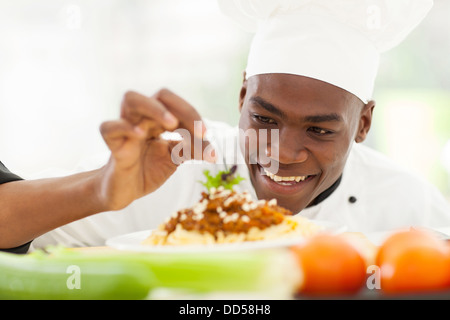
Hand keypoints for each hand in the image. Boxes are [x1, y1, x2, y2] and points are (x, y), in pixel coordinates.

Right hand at [96, 89, 214, 210]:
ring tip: (171, 124)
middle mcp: (142, 118)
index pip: (178, 106)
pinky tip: (140, 135)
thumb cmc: (147, 171)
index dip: (194, 117)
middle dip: (183, 109)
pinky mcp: (113, 145)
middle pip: (160, 96)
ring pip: (131, 99)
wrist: (123, 192)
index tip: (207, 136)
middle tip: (199, 132)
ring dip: (155, 108)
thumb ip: (191, 151)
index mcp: (158, 120)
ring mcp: (126, 129)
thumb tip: (213, 152)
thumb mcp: (174, 160)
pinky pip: (109, 127)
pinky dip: (125, 127)